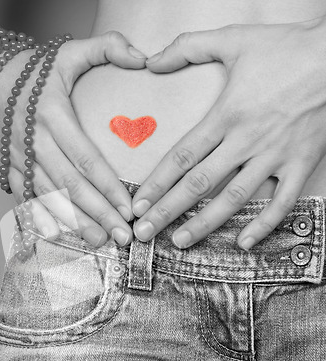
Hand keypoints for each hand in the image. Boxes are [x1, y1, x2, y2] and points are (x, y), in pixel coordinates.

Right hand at [0, 32, 146, 246]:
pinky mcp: (9, 166)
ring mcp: (19, 157)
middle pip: (70, 185)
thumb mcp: (67, 51)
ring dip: (75, 222)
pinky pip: (25, 196)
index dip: (108, 187)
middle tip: (122, 236)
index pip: (86, 158)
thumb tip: (142, 58)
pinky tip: (59, 233)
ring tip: (99, 241)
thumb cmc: (30, 69)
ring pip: (49, 196)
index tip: (128, 209)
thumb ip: (107, 48)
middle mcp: (34, 140)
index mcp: (52, 115)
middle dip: (98, 214)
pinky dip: (41, 216)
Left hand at [132, 16, 325, 249]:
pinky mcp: (301, 163)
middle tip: (144, 232)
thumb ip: (188, 47)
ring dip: (205, 224)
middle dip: (168, 211)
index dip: (157, 183)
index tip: (138, 204)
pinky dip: (264, 224)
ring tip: (180, 242)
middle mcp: (246, 140)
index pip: (182, 157)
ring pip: (234, 198)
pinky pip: (282, 201)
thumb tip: (150, 61)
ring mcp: (275, 155)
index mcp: (226, 115)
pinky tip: (243, 243)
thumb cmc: (286, 47)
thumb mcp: (233, 39)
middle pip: (199, 184)